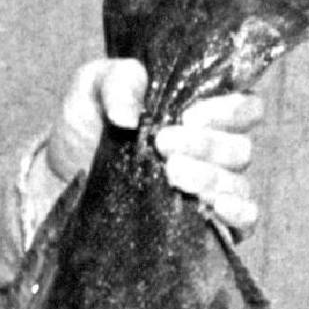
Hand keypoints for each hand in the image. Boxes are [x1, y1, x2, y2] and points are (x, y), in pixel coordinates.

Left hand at [27, 57, 262, 237]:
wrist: (62, 182)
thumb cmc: (85, 130)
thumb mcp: (90, 91)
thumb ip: (115, 81)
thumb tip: (129, 113)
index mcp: (202, 113)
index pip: (245, 107)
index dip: (228, 110)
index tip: (188, 116)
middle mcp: (214, 152)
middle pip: (240, 148)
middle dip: (206, 145)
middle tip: (163, 145)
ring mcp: (212, 191)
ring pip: (238, 183)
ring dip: (209, 177)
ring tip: (170, 173)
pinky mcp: (207, 227)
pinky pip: (245, 221)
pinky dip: (238, 213)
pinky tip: (213, 207)